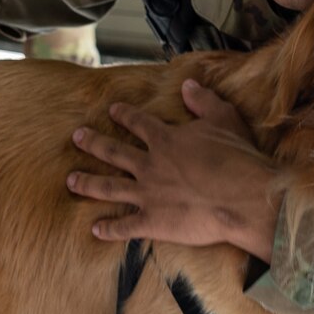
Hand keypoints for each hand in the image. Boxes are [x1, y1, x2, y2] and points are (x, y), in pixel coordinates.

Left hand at [68, 79, 279, 260]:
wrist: (242, 198)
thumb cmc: (237, 158)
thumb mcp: (224, 119)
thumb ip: (203, 100)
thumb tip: (188, 84)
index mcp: (166, 140)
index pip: (138, 123)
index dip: (124, 115)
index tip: (111, 110)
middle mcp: (150, 165)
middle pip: (113, 152)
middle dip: (93, 143)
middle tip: (77, 137)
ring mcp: (148, 195)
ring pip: (109, 188)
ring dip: (88, 183)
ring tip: (71, 180)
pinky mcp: (153, 222)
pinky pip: (124, 226)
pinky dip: (108, 229)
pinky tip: (94, 229)